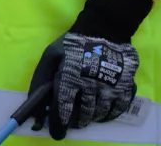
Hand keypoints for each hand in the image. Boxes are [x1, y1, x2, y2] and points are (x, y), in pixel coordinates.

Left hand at [28, 0, 153, 138]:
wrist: (105, 28)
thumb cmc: (73, 44)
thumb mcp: (50, 56)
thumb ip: (40, 81)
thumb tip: (34, 107)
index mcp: (70, 77)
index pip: (63, 109)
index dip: (58, 124)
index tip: (57, 133)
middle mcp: (91, 85)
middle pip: (83, 115)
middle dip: (76, 121)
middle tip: (73, 121)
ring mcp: (111, 86)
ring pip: (100, 114)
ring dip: (92, 118)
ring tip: (87, 114)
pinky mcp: (126, 85)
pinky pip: (118, 109)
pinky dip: (110, 114)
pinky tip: (103, 111)